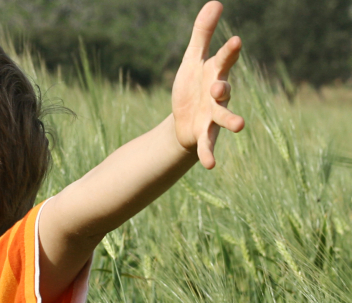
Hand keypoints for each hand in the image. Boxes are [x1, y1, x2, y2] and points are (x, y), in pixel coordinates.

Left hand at [172, 1, 244, 168]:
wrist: (183, 119)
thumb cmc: (192, 86)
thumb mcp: (192, 59)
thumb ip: (203, 33)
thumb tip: (216, 2)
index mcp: (214, 74)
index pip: (223, 60)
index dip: (228, 52)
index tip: (235, 41)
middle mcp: (218, 95)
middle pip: (224, 90)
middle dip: (223, 88)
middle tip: (220, 86)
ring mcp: (213, 116)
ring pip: (224, 118)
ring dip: (231, 121)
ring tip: (240, 125)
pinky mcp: (204, 134)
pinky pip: (209, 145)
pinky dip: (209, 154)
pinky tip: (211, 165)